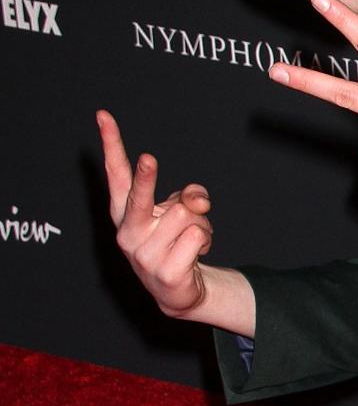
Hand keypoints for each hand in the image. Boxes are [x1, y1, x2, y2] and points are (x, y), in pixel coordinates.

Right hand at [97, 109, 213, 316]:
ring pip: (185, 215)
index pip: (116, 174)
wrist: (178, 289)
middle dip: (146, 179)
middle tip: (149, 158)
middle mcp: (128, 232)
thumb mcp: (182, 211)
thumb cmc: (175, 241)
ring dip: (200, 223)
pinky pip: (197, 237)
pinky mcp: (165, 272)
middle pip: (140, 198)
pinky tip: (194, 254)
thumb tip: (199, 201)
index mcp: (125, 212)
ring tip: (190, 239)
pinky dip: (205, 240)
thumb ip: (190, 196)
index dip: (111, 144)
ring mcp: (144, 254)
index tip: (103, 116)